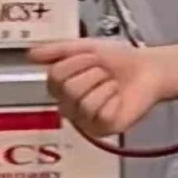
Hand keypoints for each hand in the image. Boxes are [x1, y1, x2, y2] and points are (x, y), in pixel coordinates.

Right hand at [27, 39, 170, 136]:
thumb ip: (55, 50)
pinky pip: (101, 113)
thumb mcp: (84, 47)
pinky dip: (114, 99)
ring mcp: (86, 121)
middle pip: (68, 89)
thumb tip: (29, 55)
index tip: (92, 57)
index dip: (75, 62)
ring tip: (113, 84)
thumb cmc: (118, 60)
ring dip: (104, 85)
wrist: (148, 68)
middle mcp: (70, 106)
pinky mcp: (104, 129)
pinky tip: (119, 97)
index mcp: (61, 88)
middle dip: (92, 72)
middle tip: (105, 71)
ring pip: (84, 102)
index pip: (54, 76)